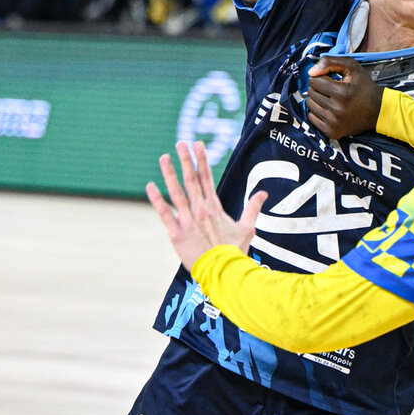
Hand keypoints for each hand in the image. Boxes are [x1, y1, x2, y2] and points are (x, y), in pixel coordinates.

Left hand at [147, 141, 265, 271]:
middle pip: (192, 179)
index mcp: (215, 207)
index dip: (202, 160)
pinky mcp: (176, 233)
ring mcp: (187, 220)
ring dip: (170, 173)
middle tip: (180, 143)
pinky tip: (150, 186)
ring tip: (164, 157)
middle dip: (186, 160)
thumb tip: (263, 193)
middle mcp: (200, 210)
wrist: (223, 271)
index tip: (197, 145)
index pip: (207, 178)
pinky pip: (164, 213)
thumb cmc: (235, 251)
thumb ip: (253, 208)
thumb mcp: (248, 228)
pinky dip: (157, 200)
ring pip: (177, 192)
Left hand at [305, 57, 382, 139]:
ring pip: (309, 105)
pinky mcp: (332, 132)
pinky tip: (329, 110)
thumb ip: (329, 62)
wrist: (378, 111)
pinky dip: (317, 112)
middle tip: (331, 90)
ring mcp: (333, 123)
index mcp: (341, 92)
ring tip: (330, 99)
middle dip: (319, 89)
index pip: (314, 81)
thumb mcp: (352, 67)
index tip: (331, 80)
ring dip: (317, 100)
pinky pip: (311, 118)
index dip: (321, 78)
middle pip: (310, 93)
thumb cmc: (364, 86)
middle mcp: (336, 109)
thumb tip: (310, 72)